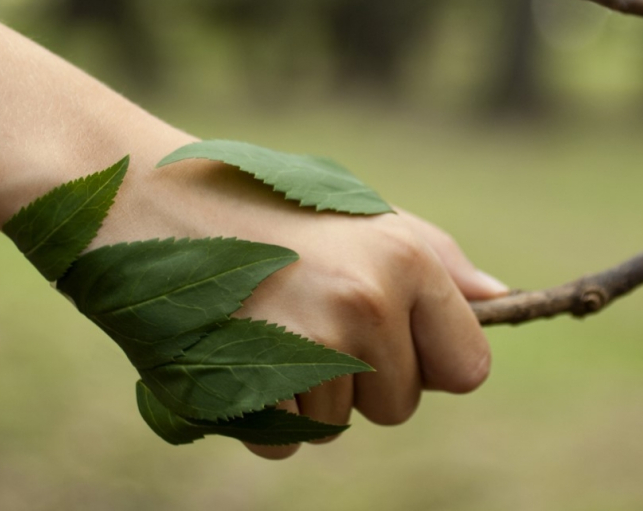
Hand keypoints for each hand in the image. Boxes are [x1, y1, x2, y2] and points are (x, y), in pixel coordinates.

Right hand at [100, 130, 509, 458]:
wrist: (141, 197)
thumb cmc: (256, 200)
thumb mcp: (354, 212)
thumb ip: (432, 260)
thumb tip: (501, 299)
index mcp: (404, 260)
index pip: (469, 368)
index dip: (429, 361)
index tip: (390, 336)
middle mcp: (366, 304)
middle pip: (400, 406)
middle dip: (361, 379)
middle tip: (306, 315)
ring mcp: (307, 349)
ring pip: (338, 426)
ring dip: (306, 394)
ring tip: (263, 322)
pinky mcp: (251, 387)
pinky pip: (284, 444)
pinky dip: (260, 414)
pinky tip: (234, 350)